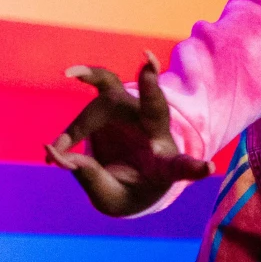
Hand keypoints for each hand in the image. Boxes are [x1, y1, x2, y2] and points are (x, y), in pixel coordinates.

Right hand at [44, 52, 212, 215]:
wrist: (127, 177)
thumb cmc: (126, 189)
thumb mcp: (109, 196)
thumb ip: (87, 176)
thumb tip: (53, 152)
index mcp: (163, 165)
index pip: (180, 167)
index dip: (193, 169)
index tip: (207, 168)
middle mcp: (153, 133)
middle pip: (155, 110)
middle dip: (152, 90)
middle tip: (148, 66)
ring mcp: (135, 114)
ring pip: (116, 96)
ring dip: (97, 79)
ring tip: (72, 73)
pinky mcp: (116, 103)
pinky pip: (103, 84)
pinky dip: (88, 75)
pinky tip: (71, 72)